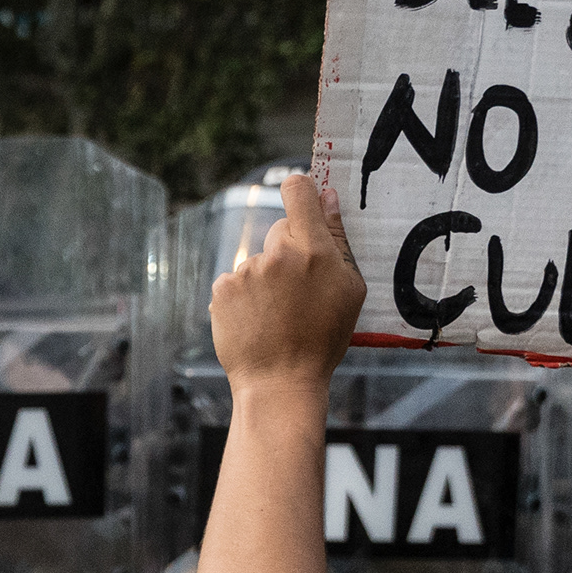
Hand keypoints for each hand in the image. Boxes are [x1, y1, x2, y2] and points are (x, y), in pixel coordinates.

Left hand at [208, 172, 363, 388]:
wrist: (280, 382)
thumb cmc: (322, 339)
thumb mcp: (349, 290)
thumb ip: (338, 240)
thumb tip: (327, 197)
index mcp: (314, 250)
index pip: (298, 191)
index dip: (299, 190)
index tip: (302, 200)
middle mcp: (277, 255)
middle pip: (280, 228)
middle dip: (289, 249)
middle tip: (297, 289)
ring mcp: (247, 271)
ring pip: (259, 260)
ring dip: (266, 279)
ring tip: (276, 315)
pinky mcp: (223, 289)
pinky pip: (236, 281)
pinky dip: (243, 297)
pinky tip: (256, 321)